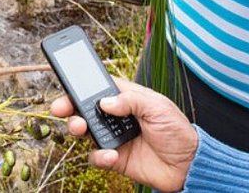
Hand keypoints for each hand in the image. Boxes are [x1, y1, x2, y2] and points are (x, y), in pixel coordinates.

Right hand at [51, 77, 197, 191]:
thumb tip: (105, 102)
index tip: (65, 82)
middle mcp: (116, 116)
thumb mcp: (158, 107)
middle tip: (60, 109)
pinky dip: (98, 156)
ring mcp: (114, 137)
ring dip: (77, 128)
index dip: (81, 85)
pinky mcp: (114, 158)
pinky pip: (96, 156)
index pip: (98, 87)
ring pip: (85, 131)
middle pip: (85, 108)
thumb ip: (131, 101)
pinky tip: (109, 155)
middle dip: (68, 106)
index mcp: (127, 98)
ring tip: (80, 128)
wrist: (188, 165)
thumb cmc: (177, 131)